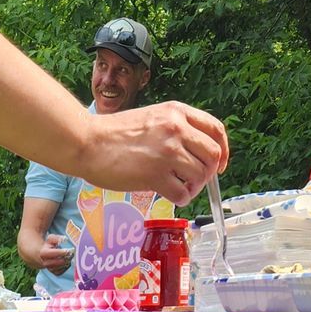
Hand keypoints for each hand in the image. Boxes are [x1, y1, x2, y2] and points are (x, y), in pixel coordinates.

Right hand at [37, 235, 73, 273]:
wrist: (39, 255)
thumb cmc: (47, 245)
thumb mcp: (50, 239)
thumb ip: (57, 238)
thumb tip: (65, 239)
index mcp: (43, 253)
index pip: (54, 253)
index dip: (63, 252)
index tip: (70, 249)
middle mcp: (45, 262)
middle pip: (59, 262)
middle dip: (67, 257)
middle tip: (71, 253)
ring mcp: (49, 268)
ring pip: (61, 267)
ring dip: (67, 262)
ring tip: (69, 257)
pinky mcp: (53, 273)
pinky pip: (61, 272)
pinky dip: (65, 267)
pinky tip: (66, 262)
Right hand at [76, 102, 229, 205]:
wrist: (87, 142)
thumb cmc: (112, 134)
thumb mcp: (151, 118)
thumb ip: (174, 129)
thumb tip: (194, 153)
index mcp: (176, 112)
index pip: (216, 130)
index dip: (223, 150)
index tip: (219, 164)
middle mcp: (176, 129)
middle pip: (213, 155)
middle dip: (209, 173)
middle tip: (195, 181)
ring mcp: (167, 152)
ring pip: (200, 176)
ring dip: (194, 187)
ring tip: (179, 188)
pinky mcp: (155, 175)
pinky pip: (182, 194)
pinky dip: (181, 199)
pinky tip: (169, 195)